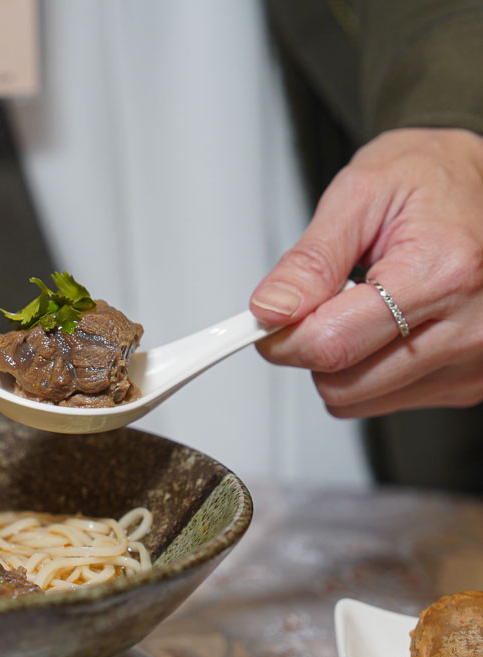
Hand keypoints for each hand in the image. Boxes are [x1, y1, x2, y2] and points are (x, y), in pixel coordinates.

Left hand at [249, 127, 482, 417]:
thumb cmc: (434, 180)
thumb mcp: (361, 194)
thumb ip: (310, 260)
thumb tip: (271, 309)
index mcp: (443, 273)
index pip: (333, 345)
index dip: (283, 337)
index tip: (269, 318)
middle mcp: (469, 327)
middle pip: (343, 385)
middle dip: (313, 346)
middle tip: (323, 301)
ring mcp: (474, 362)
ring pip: (359, 400)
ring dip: (342, 360)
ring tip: (365, 303)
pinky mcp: (470, 380)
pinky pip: (387, 399)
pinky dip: (371, 367)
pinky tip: (390, 323)